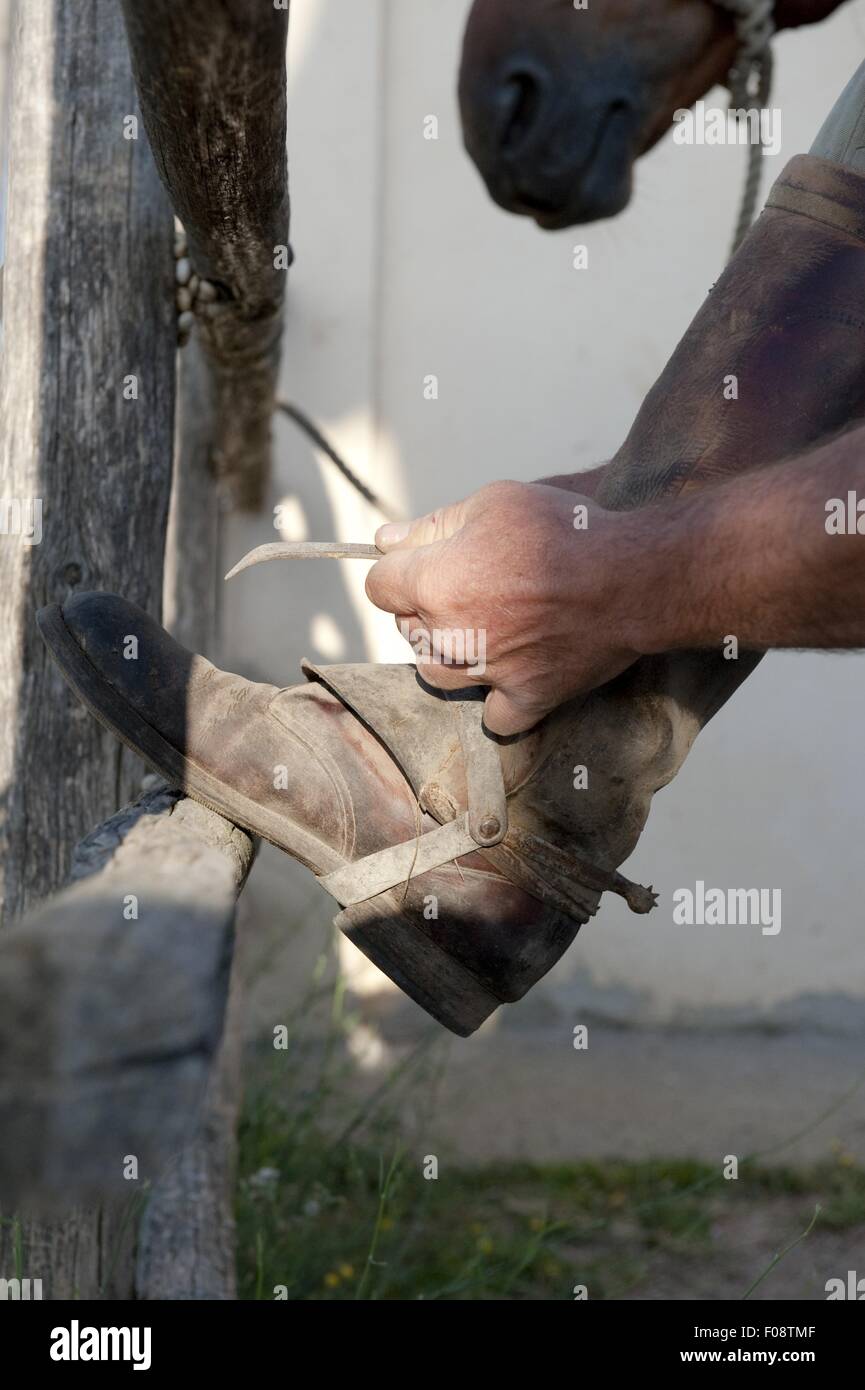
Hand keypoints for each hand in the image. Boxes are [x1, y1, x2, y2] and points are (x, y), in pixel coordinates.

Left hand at [365, 480, 648, 735]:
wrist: (634, 577)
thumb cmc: (566, 531)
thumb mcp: (495, 502)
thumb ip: (433, 525)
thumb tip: (386, 541)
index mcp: (435, 582)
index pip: (380, 586)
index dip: (399, 569)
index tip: (421, 562)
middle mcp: (451, 634)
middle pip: (407, 630)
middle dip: (423, 608)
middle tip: (465, 587)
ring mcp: (488, 672)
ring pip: (437, 675)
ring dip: (447, 653)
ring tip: (479, 628)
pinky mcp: (527, 697)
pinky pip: (494, 717)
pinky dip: (496, 700)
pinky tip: (507, 674)